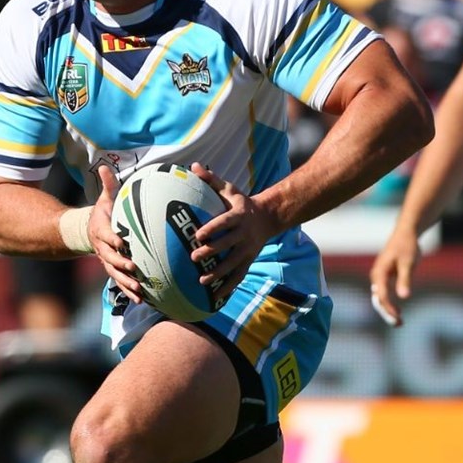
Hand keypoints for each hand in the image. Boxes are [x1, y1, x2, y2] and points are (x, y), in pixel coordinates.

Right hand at [88, 165, 143, 303]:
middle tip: (134, 268)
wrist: (88, 232)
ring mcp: (108, 262)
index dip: (114, 240)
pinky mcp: (113, 271)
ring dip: (127, 284)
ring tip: (139, 291)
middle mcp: (104, 250)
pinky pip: (121, 283)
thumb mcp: (103, 199)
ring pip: (116, 275)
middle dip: (122, 265)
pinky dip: (130, 292)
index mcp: (102, 231)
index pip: (108, 236)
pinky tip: (143, 300)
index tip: (123, 242)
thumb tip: (105, 166)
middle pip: (111, 259)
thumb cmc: (102, 213)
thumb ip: (107, 185)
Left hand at [189, 162, 275, 302]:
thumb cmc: (242, 202)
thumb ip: (211, 180)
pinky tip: (216, 296)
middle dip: (211, 252)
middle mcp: (244, 234)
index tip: (198, 234)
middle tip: (194, 257)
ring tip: (202, 281)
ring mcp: (248, 249)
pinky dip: (229, 287)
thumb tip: (193, 166)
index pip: (224, 223)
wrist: (268, 217)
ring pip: (233, 264)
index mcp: (238, 216)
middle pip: (227, 245)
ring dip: (219, 274)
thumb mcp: (230, 189)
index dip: (213, 228)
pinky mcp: (249, 260)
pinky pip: (239, 276)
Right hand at [368, 226, 420, 327]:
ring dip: (388, 311)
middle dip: (387, 313)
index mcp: (379, 272)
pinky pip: (384, 295)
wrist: (405, 233)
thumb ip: (405, 280)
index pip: (382, 295)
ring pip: (380, 299)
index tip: (398, 317)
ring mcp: (378, 278)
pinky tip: (398, 313)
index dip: (389, 308)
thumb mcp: (408, 263)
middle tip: (399, 324)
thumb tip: (404, 297)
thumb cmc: (407, 246)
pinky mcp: (384, 278)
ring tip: (399, 322)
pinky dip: (390, 304)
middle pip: (378, 299)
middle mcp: (376, 276)